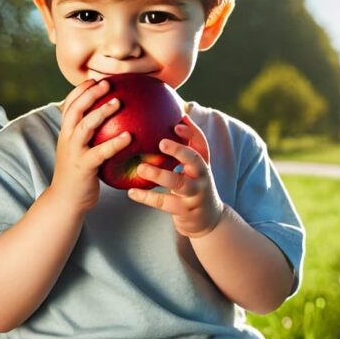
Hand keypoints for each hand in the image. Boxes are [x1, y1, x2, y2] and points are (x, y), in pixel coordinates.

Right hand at [50, 79, 131, 213]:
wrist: (66, 201)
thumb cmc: (79, 175)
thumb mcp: (80, 152)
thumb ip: (90, 138)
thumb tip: (115, 124)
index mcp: (66, 134)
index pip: (69, 105)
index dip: (80, 90)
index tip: (94, 79)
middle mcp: (67, 139)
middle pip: (75, 109)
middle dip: (90, 93)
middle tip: (107, 83)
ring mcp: (74, 152)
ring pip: (85, 126)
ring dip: (101, 112)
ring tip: (118, 102)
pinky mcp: (84, 166)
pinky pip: (101, 152)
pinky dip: (115, 142)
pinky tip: (130, 136)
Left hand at [127, 115, 223, 237]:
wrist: (208, 220)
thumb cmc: (194, 187)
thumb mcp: (194, 168)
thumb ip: (184, 149)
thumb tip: (172, 117)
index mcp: (203, 163)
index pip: (201, 143)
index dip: (191, 132)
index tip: (178, 121)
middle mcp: (202, 176)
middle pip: (194, 160)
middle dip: (179, 150)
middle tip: (161, 142)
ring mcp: (195, 194)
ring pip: (179, 182)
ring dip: (159, 174)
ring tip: (141, 168)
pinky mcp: (185, 210)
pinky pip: (164, 202)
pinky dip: (146, 197)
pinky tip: (131, 192)